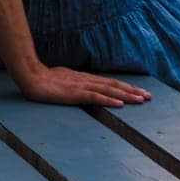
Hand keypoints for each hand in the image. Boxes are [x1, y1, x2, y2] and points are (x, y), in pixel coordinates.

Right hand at [15, 65, 150, 107]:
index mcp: (85, 78)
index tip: (139, 92)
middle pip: (114, 85)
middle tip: (149, 97)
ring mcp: (81, 86)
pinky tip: (119, 104)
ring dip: (126, 95)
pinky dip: (109, 100)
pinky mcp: (74, 94)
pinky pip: (95, 97)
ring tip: (141, 100)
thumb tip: (85, 88)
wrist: (31, 76)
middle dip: (132, 91)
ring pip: (109, 90)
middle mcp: (87, 80)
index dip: (125, 87)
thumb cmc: (45, 80)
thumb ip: (75, 84)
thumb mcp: (64, 82)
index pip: (109, 83)